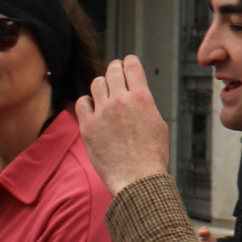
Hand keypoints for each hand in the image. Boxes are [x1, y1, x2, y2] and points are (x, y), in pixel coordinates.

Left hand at [74, 56, 170, 196]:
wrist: (137, 179)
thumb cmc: (152, 156)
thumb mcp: (159, 124)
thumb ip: (145, 105)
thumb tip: (137, 96)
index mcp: (142, 97)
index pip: (131, 66)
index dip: (129, 62)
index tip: (127, 63)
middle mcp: (121, 101)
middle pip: (112, 70)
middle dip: (115, 69)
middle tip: (115, 71)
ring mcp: (102, 112)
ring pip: (97, 83)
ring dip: (102, 85)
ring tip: (105, 92)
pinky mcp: (88, 126)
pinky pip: (82, 102)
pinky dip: (87, 102)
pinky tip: (92, 107)